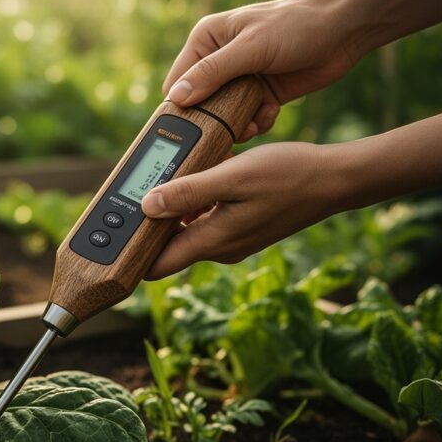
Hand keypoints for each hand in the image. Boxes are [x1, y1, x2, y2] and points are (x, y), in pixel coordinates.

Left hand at [141, 110, 441, 277]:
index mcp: (214, 241)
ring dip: (169, 213)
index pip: (156, 266)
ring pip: (185, 233)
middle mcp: (220, 247)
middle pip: (167, 249)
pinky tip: (191, 181)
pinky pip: (204, 222)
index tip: (108, 239)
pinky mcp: (240, 228)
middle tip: (127, 198)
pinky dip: (191, 207)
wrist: (334, 179)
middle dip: (145, 227)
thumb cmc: (287, 175)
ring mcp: (231, 239)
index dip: (129, 255)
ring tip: (158, 183)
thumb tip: (146, 206)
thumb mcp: (233, 177)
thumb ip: (189, 193)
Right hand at [164, 0, 358, 140]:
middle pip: (199, 103)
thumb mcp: (251, 48)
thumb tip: (177, 97)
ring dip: (237, 124)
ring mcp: (240, 79)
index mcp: (206, 40)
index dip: (182, 105)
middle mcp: (218, 60)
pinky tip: (271, 112)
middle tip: (229, 129)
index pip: (178, 81)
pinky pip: (246, 119)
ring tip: (254, 121)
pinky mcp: (260, 94)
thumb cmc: (296, 26)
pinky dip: (256, 122)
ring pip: (222, 116)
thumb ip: (213, 73)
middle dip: (214, 119)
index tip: (194, 126)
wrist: (345, 30)